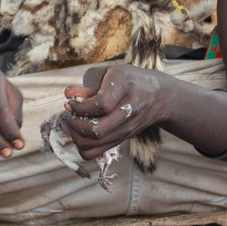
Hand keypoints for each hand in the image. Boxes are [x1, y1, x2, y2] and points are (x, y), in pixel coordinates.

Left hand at [57, 63, 176, 158]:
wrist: (158, 97)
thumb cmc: (127, 80)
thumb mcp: (108, 72)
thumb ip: (87, 84)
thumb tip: (68, 94)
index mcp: (125, 86)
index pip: (100, 105)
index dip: (79, 107)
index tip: (71, 103)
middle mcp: (129, 110)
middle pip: (96, 130)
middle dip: (75, 123)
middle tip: (72, 114)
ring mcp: (126, 129)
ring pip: (92, 144)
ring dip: (76, 135)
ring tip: (76, 122)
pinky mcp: (121, 140)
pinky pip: (92, 153)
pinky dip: (81, 145)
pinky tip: (82, 131)